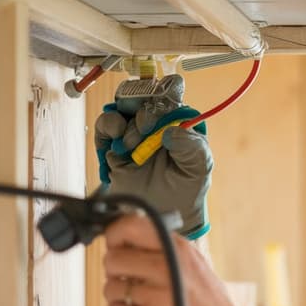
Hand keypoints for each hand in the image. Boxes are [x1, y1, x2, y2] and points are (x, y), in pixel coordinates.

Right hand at [94, 79, 212, 238]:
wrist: (162, 214)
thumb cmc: (185, 190)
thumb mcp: (198, 170)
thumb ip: (192, 148)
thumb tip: (171, 131)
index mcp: (180, 122)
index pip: (172, 92)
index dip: (165, 91)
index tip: (161, 106)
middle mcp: (157, 121)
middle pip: (144, 95)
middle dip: (143, 108)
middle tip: (145, 127)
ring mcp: (135, 130)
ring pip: (123, 105)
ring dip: (125, 118)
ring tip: (132, 142)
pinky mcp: (115, 143)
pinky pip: (106, 124)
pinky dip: (108, 126)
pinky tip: (117, 140)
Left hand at [102, 214, 245, 305]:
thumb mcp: (198, 268)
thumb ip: (166, 251)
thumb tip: (126, 238)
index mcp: (180, 251)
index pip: (129, 226)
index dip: (115, 235)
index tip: (116, 245)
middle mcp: (168, 270)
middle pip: (113, 258)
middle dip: (116, 271)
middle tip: (131, 280)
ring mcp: (157, 297)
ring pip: (111, 286)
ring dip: (120, 296)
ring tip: (143, 303)